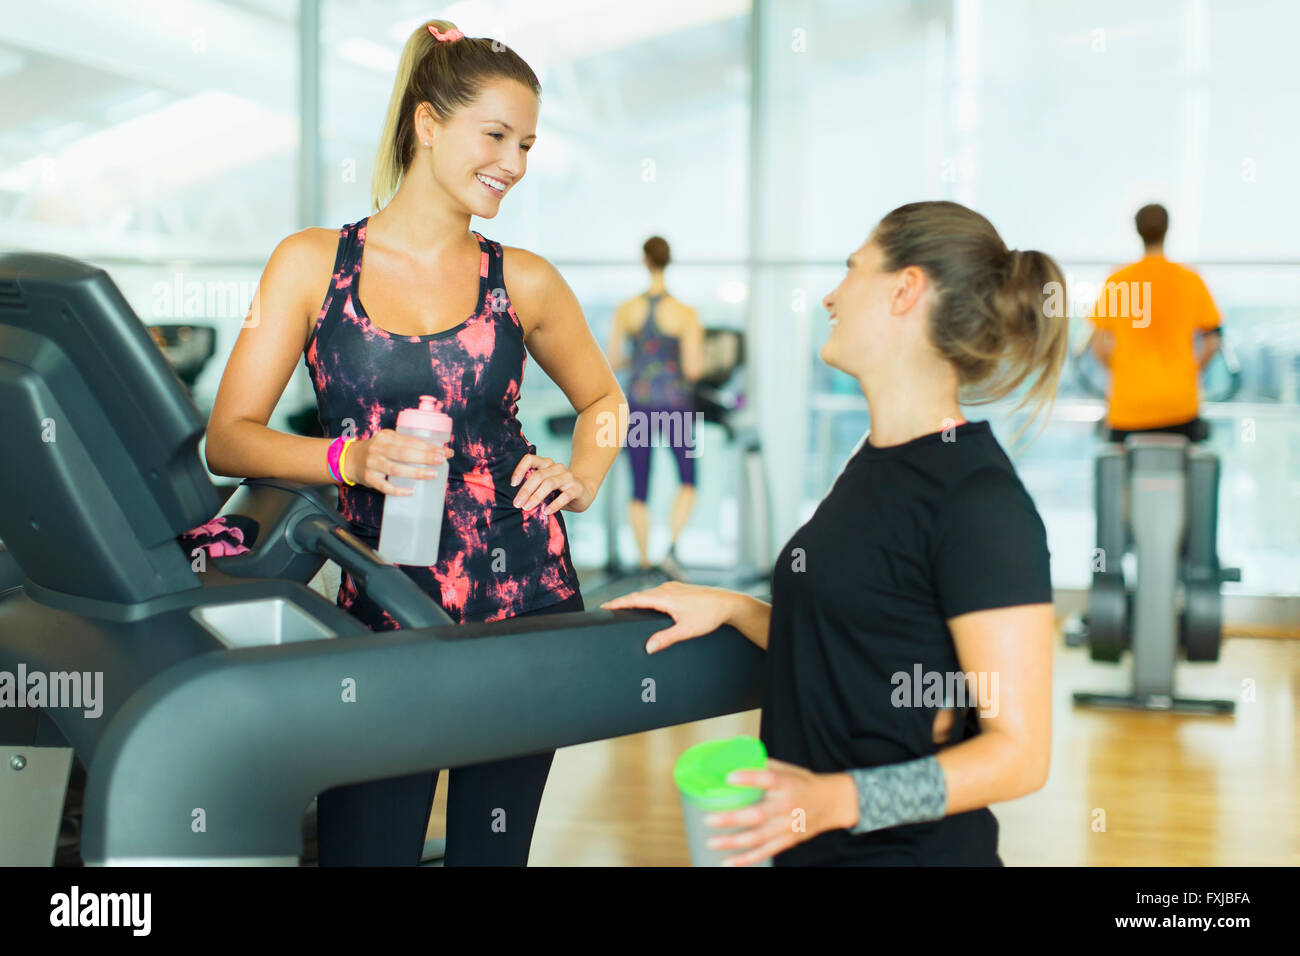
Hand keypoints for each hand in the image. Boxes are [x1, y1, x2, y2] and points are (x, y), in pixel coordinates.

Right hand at [346, 429, 453, 495]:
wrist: (350, 459)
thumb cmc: (378, 451)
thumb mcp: (391, 441)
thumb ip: (411, 445)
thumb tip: (441, 452)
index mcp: (386, 437)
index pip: (410, 440)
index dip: (428, 446)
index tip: (444, 452)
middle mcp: (378, 448)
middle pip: (404, 453)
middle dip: (425, 457)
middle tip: (441, 461)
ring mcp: (372, 464)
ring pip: (396, 469)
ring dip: (416, 472)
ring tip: (432, 474)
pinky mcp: (369, 478)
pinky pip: (384, 486)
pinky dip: (398, 490)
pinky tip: (411, 491)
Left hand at [509, 453, 590, 514]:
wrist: (584, 491)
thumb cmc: (559, 490)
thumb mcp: (545, 486)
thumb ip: (534, 488)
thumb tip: (517, 500)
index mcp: (546, 464)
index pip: (530, 459)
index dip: (520, 469)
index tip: (513, 484)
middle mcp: (557, 468)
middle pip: (538, 475)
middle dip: (526, 490)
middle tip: (517, 503)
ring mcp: (568, 477)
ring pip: (549, 483)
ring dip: (536, 496)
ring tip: (528, 507)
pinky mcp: (577, 488)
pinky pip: (565, 495)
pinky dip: (554, 504)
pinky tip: (546, 512)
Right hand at [599, 582, 736, 652]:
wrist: (727, 603)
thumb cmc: (708, 615)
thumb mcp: (685, 630)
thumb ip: (665, 639)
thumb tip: (648, 648)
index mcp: (664, 597)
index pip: (634, 599)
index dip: (617, 602)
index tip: (604, 606)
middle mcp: (666, 589)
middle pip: (638, 595)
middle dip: (623, 601)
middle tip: (608, 608)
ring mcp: (673, 587)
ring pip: (648, 593)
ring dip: (636, 599)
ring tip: (623, 607)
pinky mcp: (679, 589)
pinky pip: (657, 592)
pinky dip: (647, 598)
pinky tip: (647, 605)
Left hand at [703, 760, 857, 866]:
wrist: (832, 803)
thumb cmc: (805, 784)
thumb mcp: (787, 768)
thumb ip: (762, 767)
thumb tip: (733, 762)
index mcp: (786, 783)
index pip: (768, 779)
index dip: (748, 778)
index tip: (729, 777)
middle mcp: (786, 807)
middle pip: (758, 814)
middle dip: (732, 818)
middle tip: (709, 819)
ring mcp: (787, 827)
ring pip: (758, 837)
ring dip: (733, 841)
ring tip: (712, 841)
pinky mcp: (787, 841)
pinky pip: (764, 852)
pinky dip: (746, 859)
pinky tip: (728, 862)